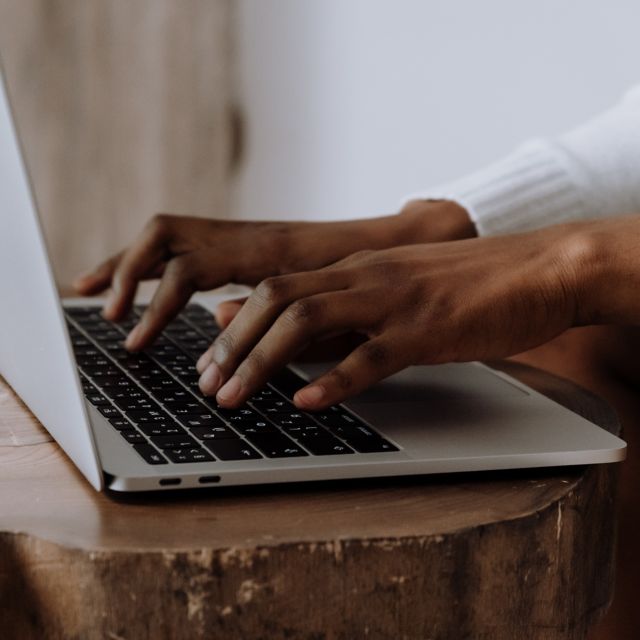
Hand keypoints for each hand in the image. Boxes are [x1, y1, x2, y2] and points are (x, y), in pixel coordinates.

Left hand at [196, 221, 602, 409]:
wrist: (541, 267)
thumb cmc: (468, 285)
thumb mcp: (394, 293)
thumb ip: (346, 312)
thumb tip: (291, 337)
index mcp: (354, 269)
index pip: (274, 289)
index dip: (233, 328)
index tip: (207, 363)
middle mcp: (364, 277)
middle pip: (275, 300)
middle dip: (232, 344)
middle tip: (206, 384)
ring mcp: (394, 300)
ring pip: (308, 320)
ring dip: (262, 361)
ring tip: (234, 397)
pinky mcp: (429, 329)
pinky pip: (372, 355)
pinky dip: (334, 380)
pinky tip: (309, 403)